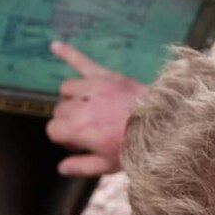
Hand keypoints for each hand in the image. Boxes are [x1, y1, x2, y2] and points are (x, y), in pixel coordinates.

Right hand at [46, 41, 147, 176]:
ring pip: (67, 89)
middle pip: (59, 109)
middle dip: (69, 120)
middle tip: (92, 129)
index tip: (80, 142)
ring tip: (87, 107)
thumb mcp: (108, 165)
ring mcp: (93, 88)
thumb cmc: (134, 147)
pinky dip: (67, 52)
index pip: (53, 129)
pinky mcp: (105, 76)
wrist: (162, 124)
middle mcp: (81, 106)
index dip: (64, 138)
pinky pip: (81, 61)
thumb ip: (82, 166)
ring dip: (72, 97)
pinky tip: (54, 45)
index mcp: (79, 129)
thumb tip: (61, 169)